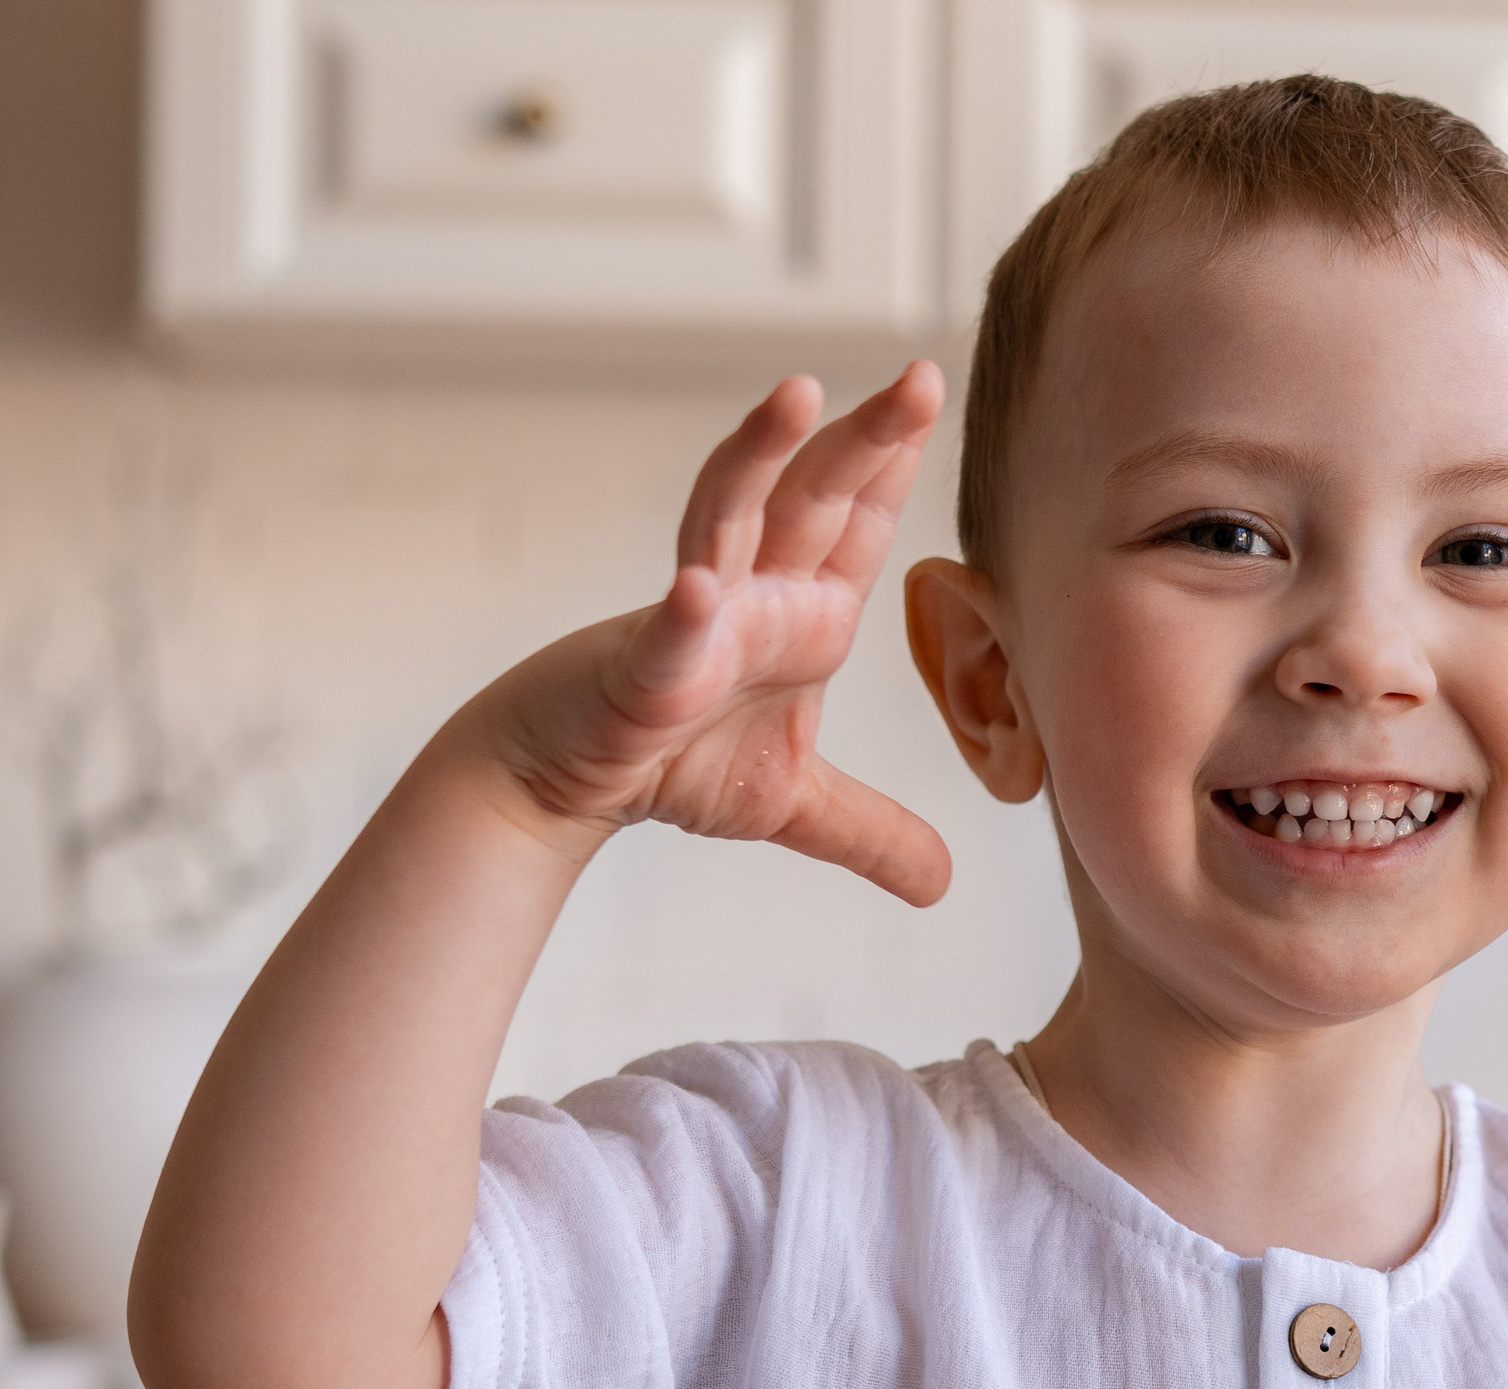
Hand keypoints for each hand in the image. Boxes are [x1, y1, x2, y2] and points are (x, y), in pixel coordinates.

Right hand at [462, 362, 951, 904]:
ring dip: (762, 455)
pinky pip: (667, 633)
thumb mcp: (794, 806)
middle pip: (813, 498)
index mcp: (800, 618)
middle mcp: (753, 598)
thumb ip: (871, 833)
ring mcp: (696, 620)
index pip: (857, 526)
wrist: (560, 787)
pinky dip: (683, 613)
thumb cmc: (670, 765)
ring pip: (730, 518)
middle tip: (921, 378)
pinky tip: (698, 588)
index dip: (896, 468)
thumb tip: (942, 884)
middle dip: (865, 438)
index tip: (936, 401)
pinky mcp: (642, 668)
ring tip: (799, 394)